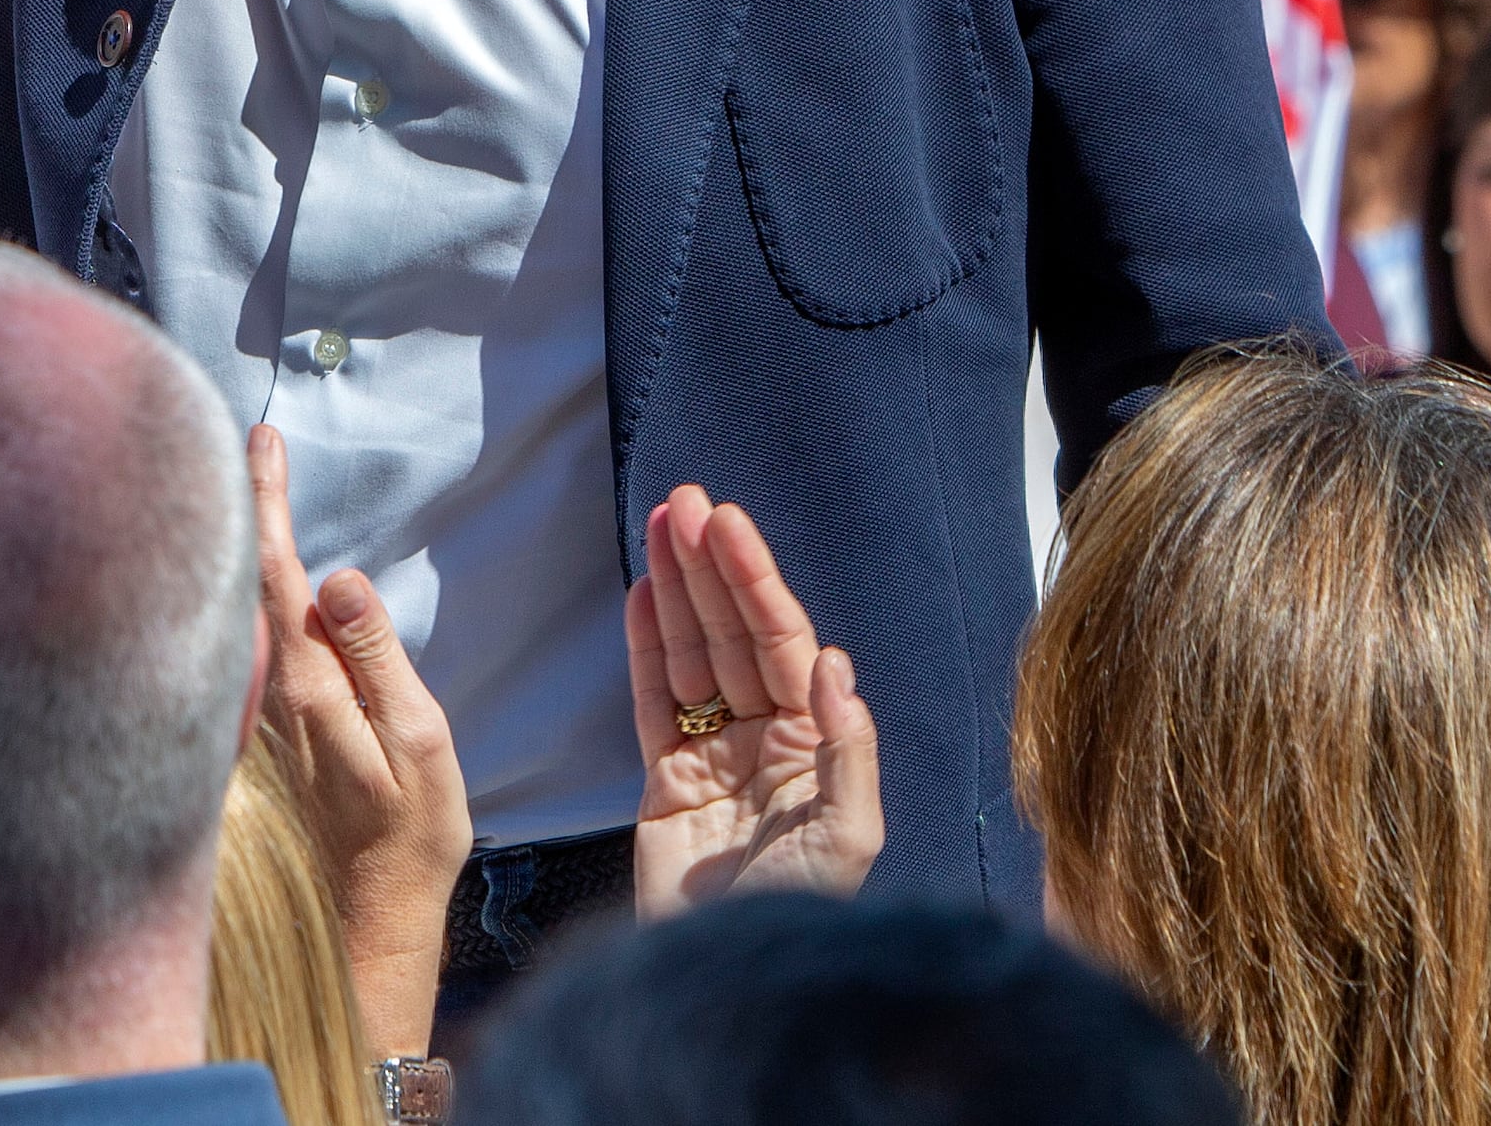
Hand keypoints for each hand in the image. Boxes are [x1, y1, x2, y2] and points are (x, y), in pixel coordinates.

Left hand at [247, 426, 470, 1059]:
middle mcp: (265, 699)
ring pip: (237, 620)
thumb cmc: (408, 839)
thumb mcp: (420, 742)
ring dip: (238, 555)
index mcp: (307, 688)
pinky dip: (245, 608)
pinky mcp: (259, 742)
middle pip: (243, 585)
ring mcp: (255, 721)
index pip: (274, 574)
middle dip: (242, 508)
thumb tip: (339, 578)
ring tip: (243, 486)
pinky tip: (250, 586)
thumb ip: (378, 657)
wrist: (367, 929)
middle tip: (251, 441)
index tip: (262, 439)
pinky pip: (245, 657)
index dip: (264, 500)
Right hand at [624, 485, 881, 914]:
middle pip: (734, 635)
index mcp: (816, 744)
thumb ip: (845, 749)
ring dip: (677, 589)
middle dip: (710, 567)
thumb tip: (833, 659)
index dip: (754, 581)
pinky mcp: (667, 784)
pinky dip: (646, 647)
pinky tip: (643, 594)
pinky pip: (655, 701)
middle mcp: (770, 741)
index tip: (727, 526)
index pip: (782, 642)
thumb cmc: (800, 918)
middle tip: (685, 504)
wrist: (723, 985)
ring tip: (661, 525)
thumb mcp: (847, 840)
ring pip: (692, 654)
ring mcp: (716, 759)